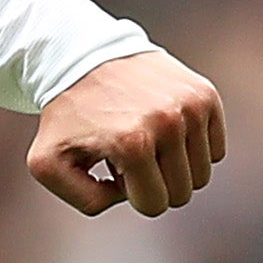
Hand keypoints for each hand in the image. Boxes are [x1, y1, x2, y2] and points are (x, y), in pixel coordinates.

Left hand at [29, 51, 226, 217]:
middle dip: (154, 183)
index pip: (154, 205)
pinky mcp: (205, 95)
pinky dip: (190, 147)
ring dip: (173, 165)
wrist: (84, 57)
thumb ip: (84, 200)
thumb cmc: (65, 116)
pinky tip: (162, 127)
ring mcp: (191, 106)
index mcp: (132, 144)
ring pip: (202, 173)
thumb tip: (128, 197)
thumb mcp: (47, 165)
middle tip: (127, 153)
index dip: (132, 194)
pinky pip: (215, 150)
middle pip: (182, 192)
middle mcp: (169, 123)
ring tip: (143, 137)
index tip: (113, 168)